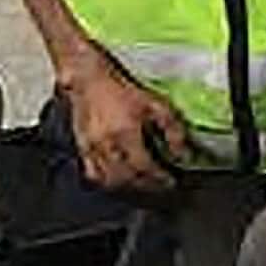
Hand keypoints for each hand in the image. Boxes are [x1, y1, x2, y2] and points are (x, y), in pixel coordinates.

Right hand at [62, 58, 190, 193]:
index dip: (160, 178)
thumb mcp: (154, 103)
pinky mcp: (82, 148)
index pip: (146, 167)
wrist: (88, 79)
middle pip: (129, 178)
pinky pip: (93, 174)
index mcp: (126, 134)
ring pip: (111, 180)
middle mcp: (108, 145)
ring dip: (129, 186)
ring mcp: (93, 149)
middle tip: (159, 185)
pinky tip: (117, 179)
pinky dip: (107, 181)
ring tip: (141, 183)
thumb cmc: (120, 88)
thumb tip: (182, 153)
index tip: (170, 181)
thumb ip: (172, 129)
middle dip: (147, 185)